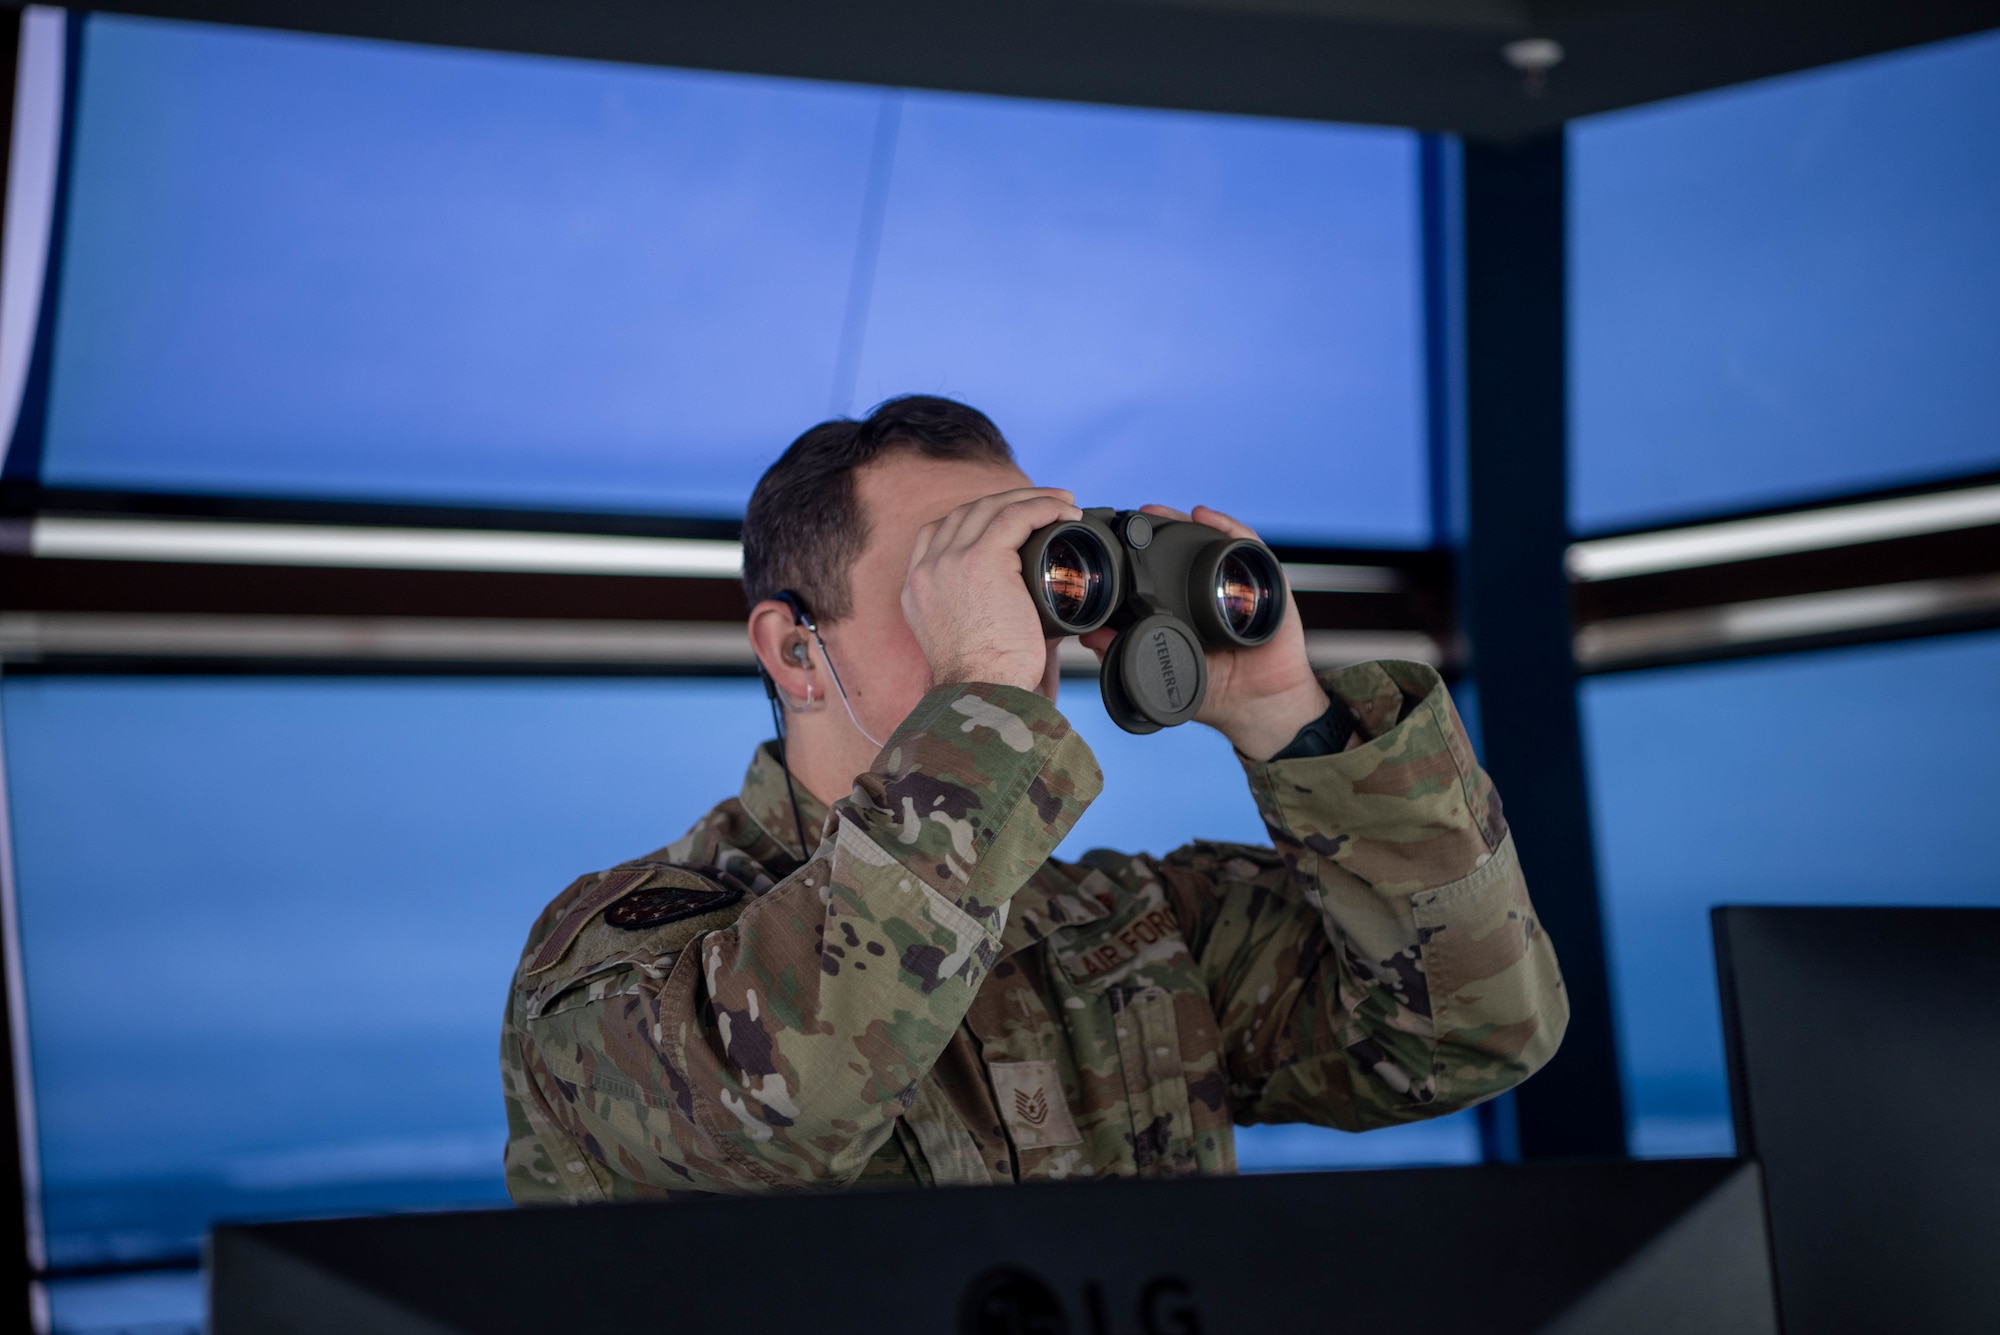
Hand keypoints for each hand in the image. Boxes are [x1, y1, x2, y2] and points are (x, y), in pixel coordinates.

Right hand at [904, 488, 1080, 692]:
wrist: (982, 692)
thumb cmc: (987, 680)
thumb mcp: (969, 639)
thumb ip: (984, 612)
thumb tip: (1032, 600)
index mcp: (918, 589)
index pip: (939, 533)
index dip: (976, 518)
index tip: (1008, 521)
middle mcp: (927, 570)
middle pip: (966, 513)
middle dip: (1007, 501)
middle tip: (1044, 505)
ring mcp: (949, 561)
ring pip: (991, 507)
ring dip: (1031, 498)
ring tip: (1063, 503)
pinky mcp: (980, 559)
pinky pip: (1014, 516)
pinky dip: (1043, 507)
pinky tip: (1064, 511)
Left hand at [1079, 504, 1328, 759]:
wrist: (1260, 707)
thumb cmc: (1217, 692)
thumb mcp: (1168, 669)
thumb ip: (1128, 652)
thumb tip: (1089, 635)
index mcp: (1190, 607)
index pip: (1168, 569)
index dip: (1147, 551)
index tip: (1120, 536)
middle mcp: (1215, 591)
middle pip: (1190, 547)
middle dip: (1165, 525)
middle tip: (1140, 513)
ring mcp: (1242, 585)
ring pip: (1216, 541)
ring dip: (1189, 521)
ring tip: (1163, 511)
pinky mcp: (1268, 584)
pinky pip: (1250, 547)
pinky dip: (1228, 527)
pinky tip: (1206, 516)